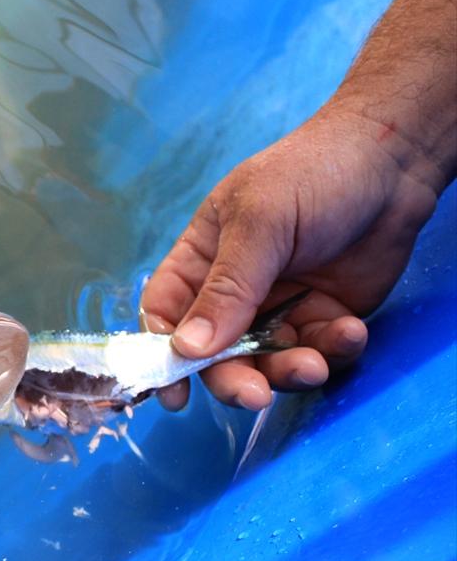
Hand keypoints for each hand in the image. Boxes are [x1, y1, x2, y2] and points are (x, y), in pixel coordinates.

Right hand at [140, 105, 442, 410]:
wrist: (396, 164)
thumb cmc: (313, 174)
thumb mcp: (260, 223)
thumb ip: (226, 289)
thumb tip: (187, 348)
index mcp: (201, 259)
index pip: (166, 313)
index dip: (164, 355)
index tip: (174, 392)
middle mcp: (234, 290)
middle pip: (215, 353)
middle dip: (233, 378)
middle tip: (254, 396)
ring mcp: (279, 307)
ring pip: (267, 363)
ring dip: (287, 372)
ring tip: (314, 363)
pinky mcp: (323, 318)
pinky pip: (317, 354)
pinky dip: (332, 353)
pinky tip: (349, 330)